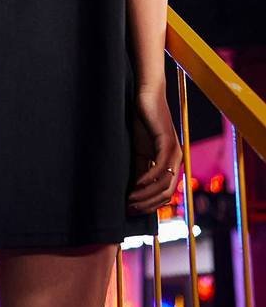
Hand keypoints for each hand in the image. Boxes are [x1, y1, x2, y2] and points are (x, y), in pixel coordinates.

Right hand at [127, 86, 182, 214]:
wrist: (147, 95)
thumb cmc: (143, 121)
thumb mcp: (140, 150)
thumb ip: (142, 169)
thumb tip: (135, 192)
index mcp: (172, 163)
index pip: (165, 194)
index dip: (150, 206)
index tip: (132, 211)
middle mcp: (177, 160)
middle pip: (166, 193)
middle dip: (147, 205)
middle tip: (129, 209)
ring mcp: (174, 151)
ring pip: (164, 183)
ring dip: (146, 195)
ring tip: (130, 200)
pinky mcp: (167, 142)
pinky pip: (160, 167)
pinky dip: (148, 178)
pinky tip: (136, 184)